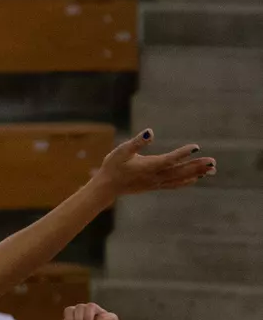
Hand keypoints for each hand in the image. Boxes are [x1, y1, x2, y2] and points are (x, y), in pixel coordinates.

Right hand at [91, 130, 214, 197]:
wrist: (106, 187)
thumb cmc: (112, 166)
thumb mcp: (121, 151)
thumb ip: (137, 142)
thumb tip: (149, 132)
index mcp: (147, 166)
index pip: (168, 159)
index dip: (182, 153)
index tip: (196, 147)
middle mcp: (154, 176)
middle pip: (179, 170)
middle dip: (197, 165)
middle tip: (213, 162)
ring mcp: (155, 182)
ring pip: (179, 178)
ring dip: (196, 173)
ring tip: (212, 169)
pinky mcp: (155, 186)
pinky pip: (174, 184)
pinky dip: (186, 181)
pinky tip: (197, 178)